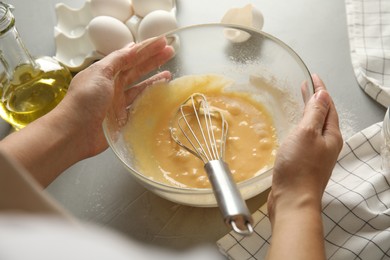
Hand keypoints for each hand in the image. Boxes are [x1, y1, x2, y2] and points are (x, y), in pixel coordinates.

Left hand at [57, 37, 173, 158]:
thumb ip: (117, 60)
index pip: (129, 56)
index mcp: (105, 72)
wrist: (75, 132)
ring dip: (154, 79)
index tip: (162, 42)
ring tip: (169, 73)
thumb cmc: (85, 100)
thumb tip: (131, 47)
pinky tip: (159, 96)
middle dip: (153, 60)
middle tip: (170, 52)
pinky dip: (150, 100)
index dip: (146, 48)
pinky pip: (139, 105)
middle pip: (136, 69)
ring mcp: (118, 102)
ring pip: (140, 87)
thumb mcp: (100, 73)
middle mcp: (112, 85)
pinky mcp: (123, 118)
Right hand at [266, 74, 342, 259]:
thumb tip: (322, 95)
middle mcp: (327, 144)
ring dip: (309, 112)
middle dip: (315, 99)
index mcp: (331, 135)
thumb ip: (315, 114)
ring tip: (300, 101)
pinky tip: (294, 127)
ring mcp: (316, 154)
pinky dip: (301, 126)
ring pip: (314, 126)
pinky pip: (306, 137)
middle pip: (323, 115)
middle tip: (306, 85)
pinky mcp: (305, 162)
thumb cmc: (299, 166)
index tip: (312, 76)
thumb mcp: (306, 134)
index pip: (328, 105)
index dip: (320, 89)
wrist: (292, 199)